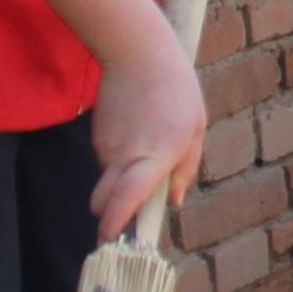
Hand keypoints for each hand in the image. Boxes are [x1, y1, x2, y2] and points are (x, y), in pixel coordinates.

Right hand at [87, 30, 211, 234]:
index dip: (116, 222)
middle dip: (109, 215)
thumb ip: (186, 167)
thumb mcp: (195, 127)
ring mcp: (107, 145)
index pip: (128, 197)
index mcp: (156, 156)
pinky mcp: (97, 135)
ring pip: (107, 180)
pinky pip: (107, 160)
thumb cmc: (175, 89)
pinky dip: (118, 160)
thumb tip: (173, 200)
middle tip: (125, 218)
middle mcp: (126, 156)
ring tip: (145, 152)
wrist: (137, 50)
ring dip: (120, 182)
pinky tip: (135, 135)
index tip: (109, 241)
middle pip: (103, 201)